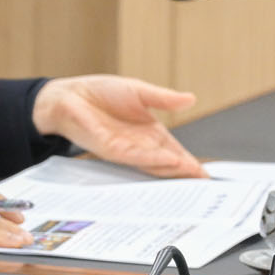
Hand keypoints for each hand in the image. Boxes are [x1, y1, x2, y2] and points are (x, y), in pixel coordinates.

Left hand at [32, 75, 206, 177]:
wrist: (69, 96)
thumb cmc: (100, 93)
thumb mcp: (139, 91)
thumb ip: (163, 98)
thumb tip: (190, 98)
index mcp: (149, 133)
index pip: (174, 151)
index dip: (190, 162)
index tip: (206, 174)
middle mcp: (139, 145)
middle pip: (167, 163)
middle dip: (185, 173)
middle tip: (204, 183)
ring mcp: (126, 149)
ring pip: (153, 164)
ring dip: (173, 169)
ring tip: (192, 173)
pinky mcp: (110, 148)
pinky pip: (135, 156)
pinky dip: (152, 159)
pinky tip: (168, 160)